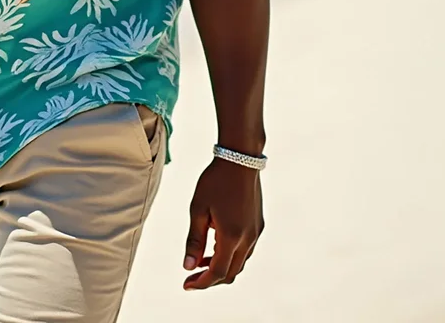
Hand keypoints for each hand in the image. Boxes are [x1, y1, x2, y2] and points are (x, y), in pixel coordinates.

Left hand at [183, 156, 263, 288]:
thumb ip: (194, 240)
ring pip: (239, 262)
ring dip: (220, 266)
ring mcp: (256, 233)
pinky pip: (245, 250)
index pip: (217, 272)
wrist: (240, 159)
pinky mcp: (258, 225)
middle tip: (191, 276)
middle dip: (210, 278)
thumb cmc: (214, 181)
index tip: (186, 285)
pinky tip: (215, 244)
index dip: (201, 282)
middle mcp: (248, 239)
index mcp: (232, 237)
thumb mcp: (198, 209)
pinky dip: (230, 254)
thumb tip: (187, 266)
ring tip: (200, 260)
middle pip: (230, 272)